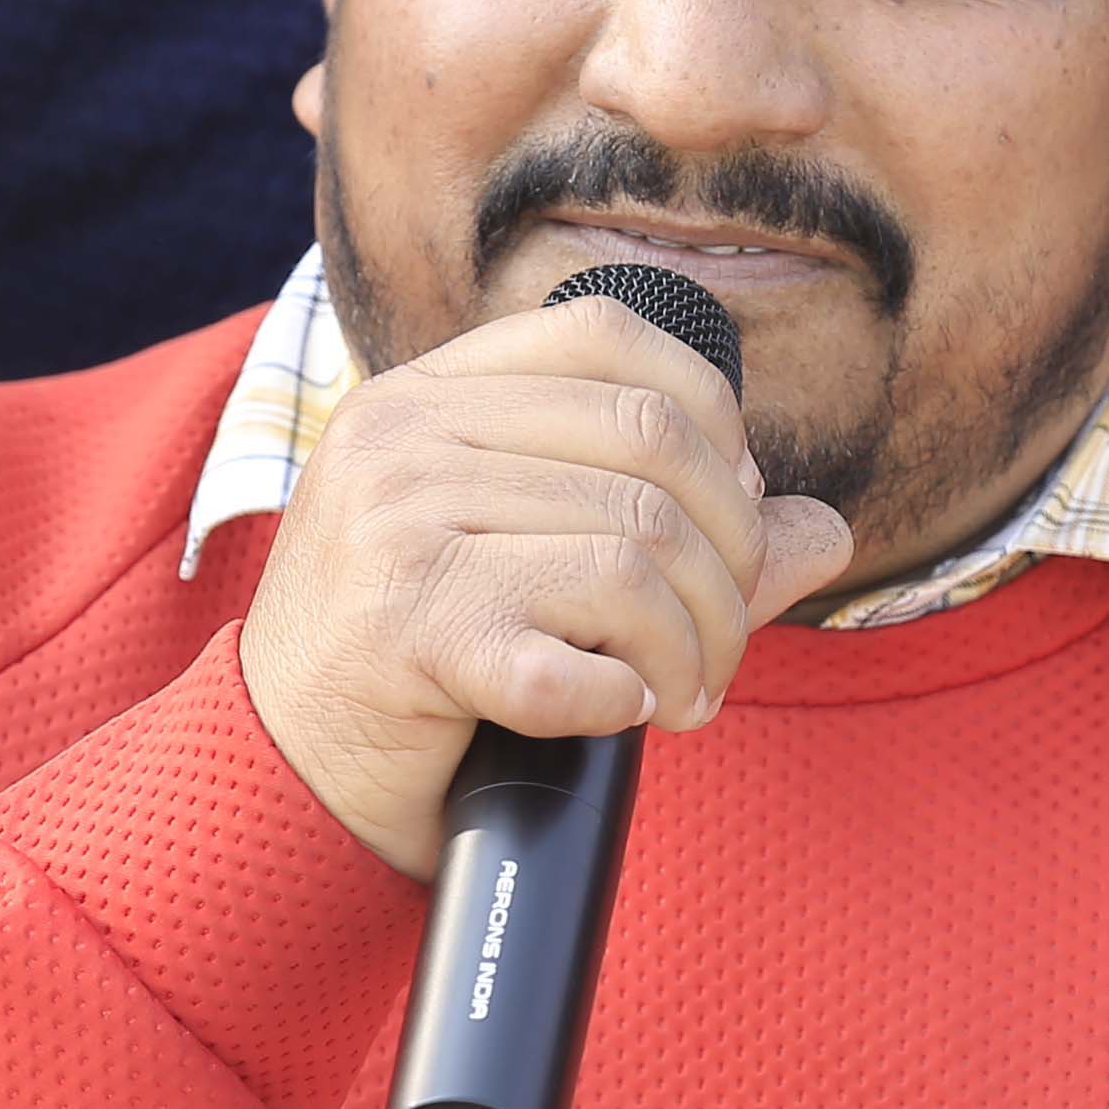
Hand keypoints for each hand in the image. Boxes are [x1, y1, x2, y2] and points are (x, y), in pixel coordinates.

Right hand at [236, 293, 855, 880]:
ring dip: (692, 651)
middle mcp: (402, 440)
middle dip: (729, 568)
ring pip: (636, 559)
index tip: (729, 513)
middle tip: (719, 647)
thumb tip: (828, 530)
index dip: (711, 421)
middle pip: (655, 456)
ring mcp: (397, 532)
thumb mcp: (525, 559)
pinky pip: (577, 661)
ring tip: (678, 695)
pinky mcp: (406, 636)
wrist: (280, 772)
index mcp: (426, 393)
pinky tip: (609, 713)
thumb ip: (672, 533)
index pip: (610, 337)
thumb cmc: (414, 659)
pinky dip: (621, 700)